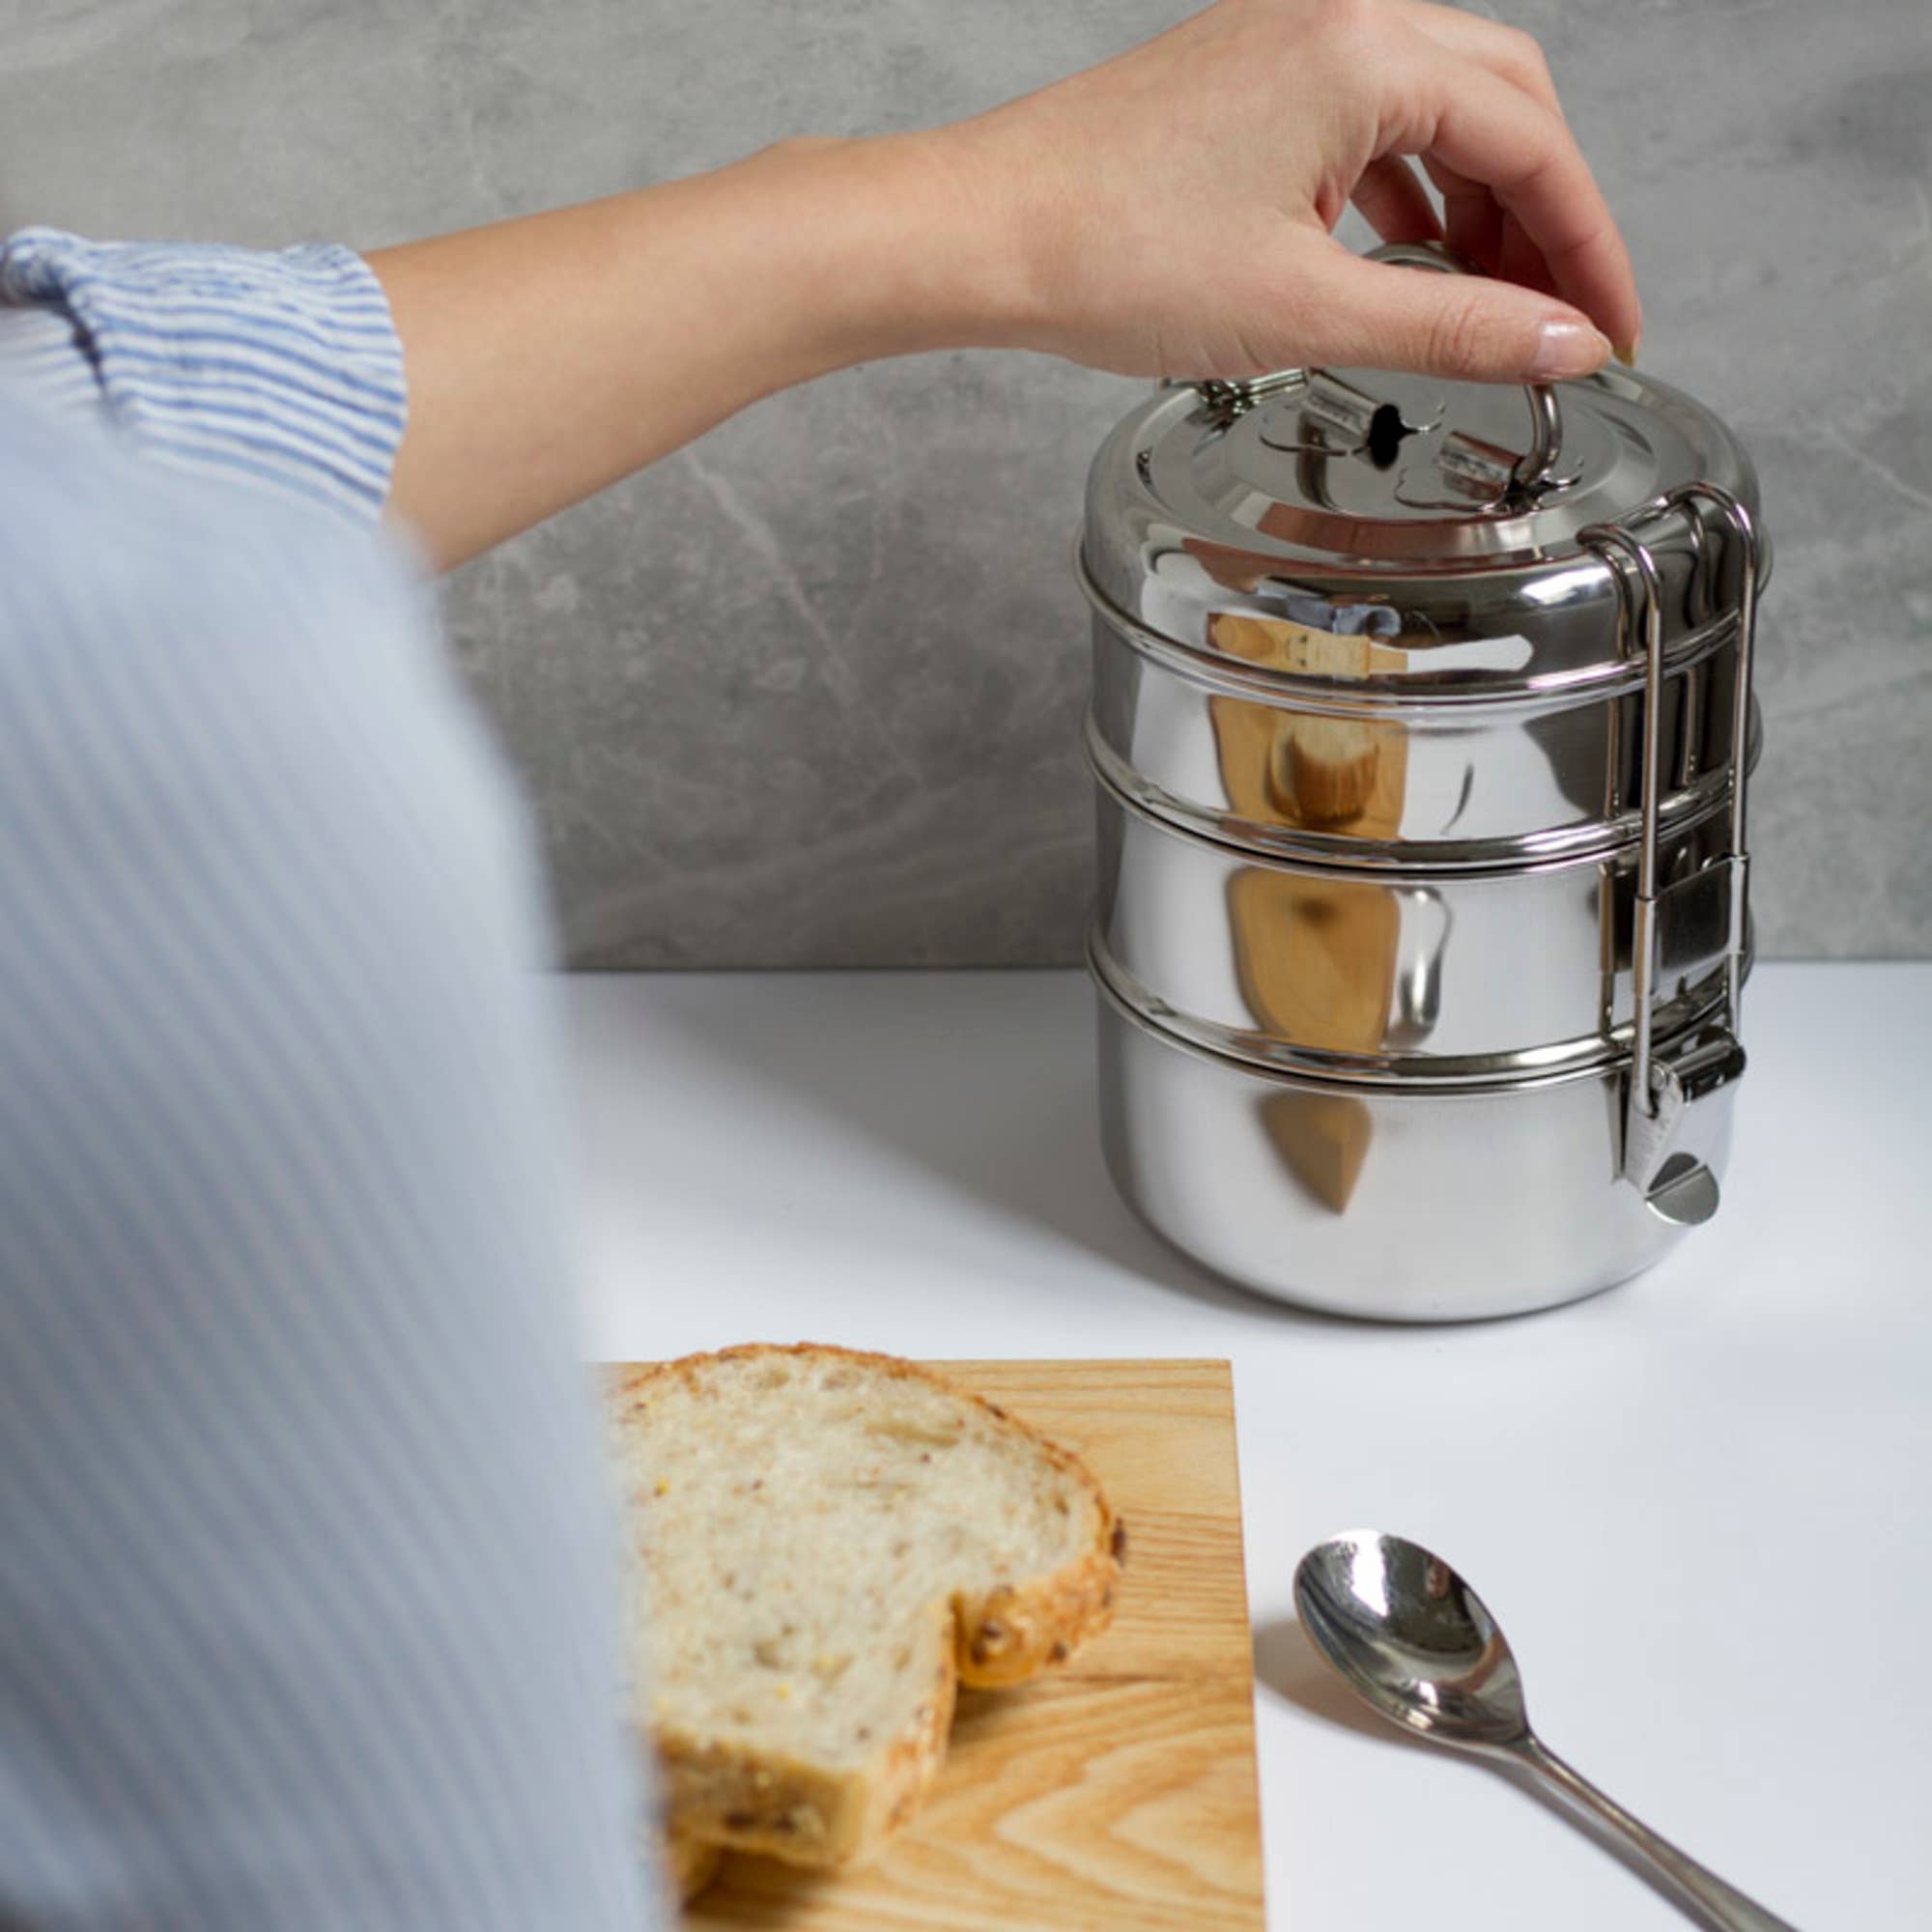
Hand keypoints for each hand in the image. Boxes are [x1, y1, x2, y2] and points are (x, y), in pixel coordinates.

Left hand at [928, 0, 1638, 382]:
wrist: (980, 236)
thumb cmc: (1109, 255)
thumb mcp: (1308, 311)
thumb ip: (1455, 328)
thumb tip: (1560, 342)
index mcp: (1365, 52)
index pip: (1533, 145)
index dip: (1588, 248)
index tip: (1613, 327)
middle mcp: (1335, 17)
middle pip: (1502, 104)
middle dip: (1544, 218)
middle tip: (1564, 319)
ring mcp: (1286, 39)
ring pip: (1434, 109)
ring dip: (1477, 206)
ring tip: (1492, 305)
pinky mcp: (1246, 78)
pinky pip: (1365, 121)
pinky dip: (1406, 190)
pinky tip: (1408, 259)